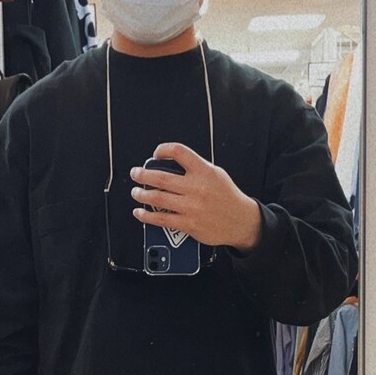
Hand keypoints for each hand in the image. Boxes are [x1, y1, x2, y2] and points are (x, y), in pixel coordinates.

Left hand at [130, 143, 261, 251]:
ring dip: (141, 195)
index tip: (156, 154)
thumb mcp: (216, 174)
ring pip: (158, 199)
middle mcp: (197, 188)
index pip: (179, 152)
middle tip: (135, 173)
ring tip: (136, 192)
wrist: (240, 221)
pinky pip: (161, 219)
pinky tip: (140, 212)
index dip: (163, 150)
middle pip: (161, 178)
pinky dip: (147, 216)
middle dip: (142, 175)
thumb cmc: (226, 197)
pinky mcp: (188, 224)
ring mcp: (192, 207)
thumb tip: (169, 166)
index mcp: (204, 171)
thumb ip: (195, 169)